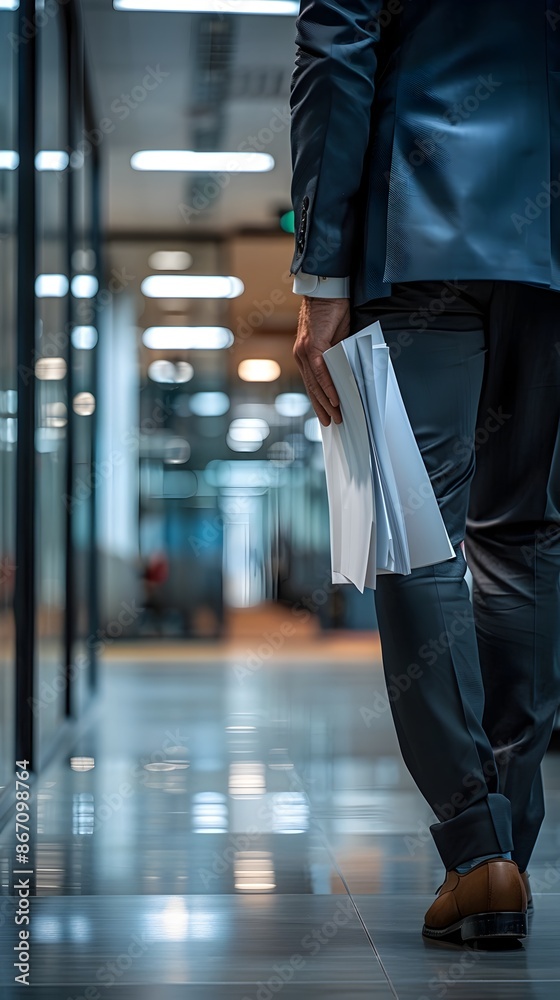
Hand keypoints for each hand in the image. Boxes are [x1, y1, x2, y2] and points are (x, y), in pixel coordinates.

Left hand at [293, 295, 350, 425]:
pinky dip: (328, 386)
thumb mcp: (337, 339)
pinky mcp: (312, 346)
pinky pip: (320, 372)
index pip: (311, 383)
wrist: (328, 291)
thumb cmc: (333, 312)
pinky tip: (335, 399)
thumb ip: (338, 356)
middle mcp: (300, 355)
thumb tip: (346, 373)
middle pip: (312, 387)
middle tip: (333, 422)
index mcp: (305, 355)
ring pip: (315, 383)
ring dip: (327, 401)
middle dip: (322, 407)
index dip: (319, 400)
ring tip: (337, 415)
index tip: (327, 413)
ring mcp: (304, 351)